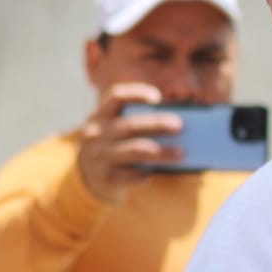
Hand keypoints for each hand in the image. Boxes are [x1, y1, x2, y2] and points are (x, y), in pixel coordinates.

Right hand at [75, 83, 182, 204]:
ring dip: (161, 151)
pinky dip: (146, 174)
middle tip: (180, 126)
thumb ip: (138, 122)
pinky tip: (155, 173)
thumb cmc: (116, 146)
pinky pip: (131, 175)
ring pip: (134, 151)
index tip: (158, 98)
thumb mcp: (116, 129)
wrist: (90, 178)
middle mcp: (96, 134)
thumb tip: (180, 123)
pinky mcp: (104, 178)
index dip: (137, 93)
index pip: (116, 96)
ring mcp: (98, 157)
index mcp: (101, 115)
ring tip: (180, 153)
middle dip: (157, 124)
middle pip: (130, 125)